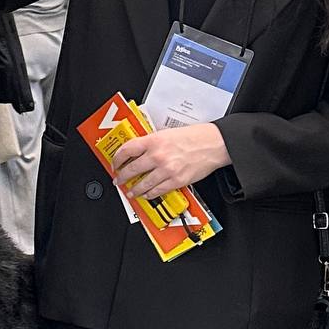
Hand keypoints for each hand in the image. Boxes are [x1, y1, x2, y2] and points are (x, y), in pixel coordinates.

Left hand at [110, 122, 229, 203]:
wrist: (213, 144)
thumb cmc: (194, 137)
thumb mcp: (167, 133)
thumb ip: (152, 142)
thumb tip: (138, 151)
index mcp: (154, 141)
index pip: (127, 150)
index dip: (117, 159)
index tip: (115, 163)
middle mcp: (158, 156)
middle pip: (132, 169)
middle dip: (122, 177)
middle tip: (118, 180)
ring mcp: (167, 170)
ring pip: (143, 184)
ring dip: (134, 189)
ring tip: (130, 192)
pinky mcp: (176, 181)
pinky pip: (158, 191)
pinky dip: (150, 194)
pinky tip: (147, 194)